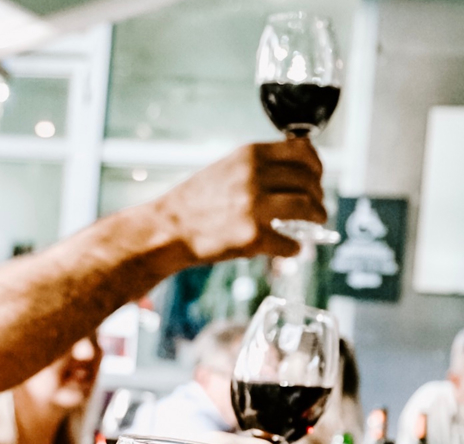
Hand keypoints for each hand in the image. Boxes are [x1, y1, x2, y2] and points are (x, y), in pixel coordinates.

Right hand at [160, 139, 325, 261]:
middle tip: (318, 207)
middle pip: (308, 181)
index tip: (317, 177)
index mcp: (250, 155)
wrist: (168, 230)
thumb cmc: (194, 202)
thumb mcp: (226, 169)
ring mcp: (254, 207)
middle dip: (318, 195)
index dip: (317, 165)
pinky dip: (295, 248)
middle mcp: (255, 176)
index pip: (302, 151)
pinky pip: (288, 242)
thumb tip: (292, 175)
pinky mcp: (251, 237)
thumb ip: (257, 168)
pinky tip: (293, 249)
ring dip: (317, 217)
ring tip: (316, 223)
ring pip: (306, 208)